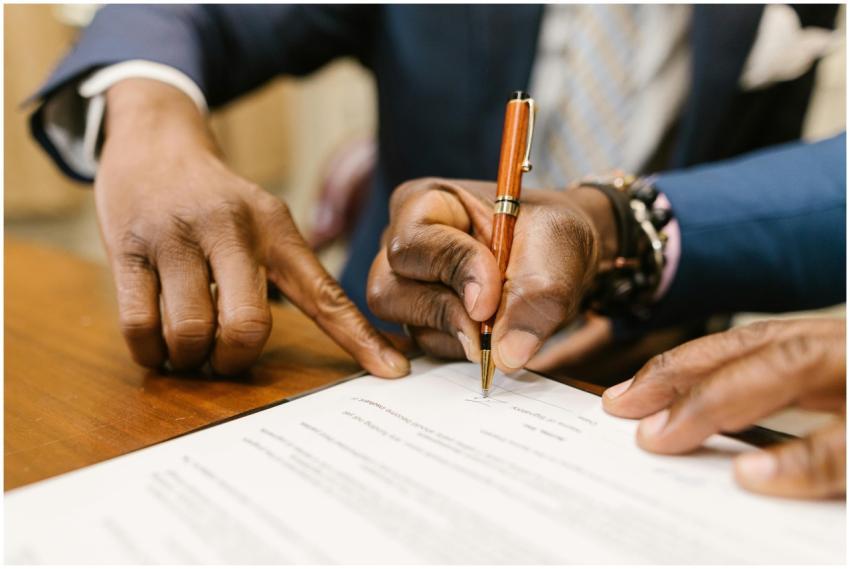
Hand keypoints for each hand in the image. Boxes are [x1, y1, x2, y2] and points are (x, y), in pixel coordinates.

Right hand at [96, 79, 407, 376]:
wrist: (155, 143)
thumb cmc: (219, 203)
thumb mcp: (265, 222)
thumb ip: (292, 275)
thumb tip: (338, 337)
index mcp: (277, 230)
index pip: (326, 294)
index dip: (359, 339)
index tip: (394, 373)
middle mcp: (231, 230)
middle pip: (249, 326)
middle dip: (236, 359)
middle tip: (226, 358)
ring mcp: (176, 238)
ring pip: (190, 333)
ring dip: (190, 359)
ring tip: (189, 348)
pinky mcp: (126, 248)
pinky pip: (139, 326)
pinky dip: (151, 352)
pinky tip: (158, 345)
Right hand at [366, 177, 616, 371]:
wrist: (562, 262)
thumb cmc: (551, 238)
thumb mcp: (556, 254)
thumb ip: (535, 299)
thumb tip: (506, 355)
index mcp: (426, 204)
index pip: (414, 243)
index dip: (453, 272)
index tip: (491, 300)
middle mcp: (405, 246)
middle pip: (390, 290)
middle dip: (446, 312)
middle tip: (492, 329)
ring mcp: (407, 287)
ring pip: (407, 325)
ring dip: (460, 334)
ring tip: (504, 322)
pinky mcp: (421, 321)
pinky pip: (426, 347)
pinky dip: (461, 349)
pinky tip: (491, 337)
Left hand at [603, 318, 845, 498]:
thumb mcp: (840, 402)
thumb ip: (788, 409)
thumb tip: (709, 440)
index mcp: (833, 349)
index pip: (749, 346)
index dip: (683, 365)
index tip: (624, 397)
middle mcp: (847, 353)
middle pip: (761, 350)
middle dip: (684, 376)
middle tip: (623, 409)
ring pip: (795, 367)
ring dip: (721, 400)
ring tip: (662, 437)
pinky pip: (846, 446)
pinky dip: (800, 460)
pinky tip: (750, 476)